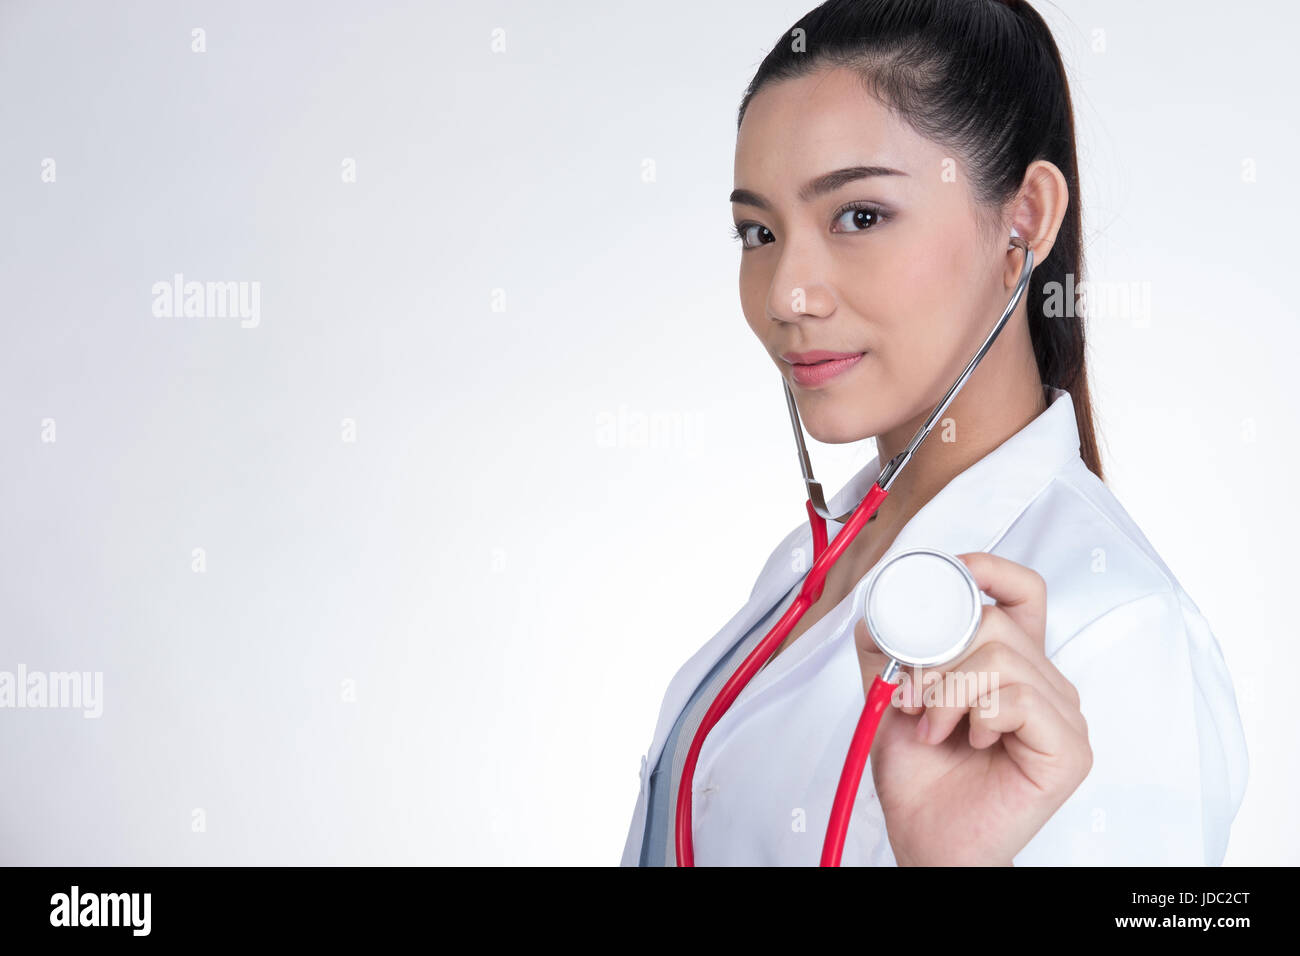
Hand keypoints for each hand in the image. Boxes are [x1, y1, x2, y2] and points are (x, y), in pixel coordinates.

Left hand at [854, 552, 1092, 865]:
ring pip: (1003, 659)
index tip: (951, 573)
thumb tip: (880, 607)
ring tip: (933, 726)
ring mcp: (1062, 715)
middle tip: (913, 693)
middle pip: (996, 622)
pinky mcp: (1068, 749)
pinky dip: (977, 716)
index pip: (1023, 592)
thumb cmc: (919, 774)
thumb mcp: (891, 692)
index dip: (990, 570)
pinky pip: (1018, 700)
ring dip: (948, 691)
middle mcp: (1043, 682)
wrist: (926, 837)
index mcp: (1011, 662)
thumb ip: (887, 646)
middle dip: (938, 652)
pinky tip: (970, 741)